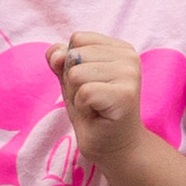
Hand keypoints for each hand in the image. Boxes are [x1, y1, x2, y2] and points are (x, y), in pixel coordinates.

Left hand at [57, 29, 149, 176]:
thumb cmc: (93, 111)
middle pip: (74, 55)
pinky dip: (82, 106)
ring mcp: (130, 74)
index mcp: (119, 48)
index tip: (89, 83)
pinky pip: (83, 92)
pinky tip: (97, 114)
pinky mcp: (125, 95)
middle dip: (73, 81)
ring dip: (77, 95)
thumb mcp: (70, 81)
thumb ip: (60, 61)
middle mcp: (129, 56)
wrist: (112, 146)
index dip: (71, 63)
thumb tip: (55, 53)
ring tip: (94, 106)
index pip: (77, 39)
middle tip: (91, 99)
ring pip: (76, 73)